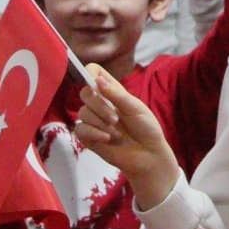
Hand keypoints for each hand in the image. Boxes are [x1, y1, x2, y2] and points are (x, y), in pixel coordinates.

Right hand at [73, 64, 181, 210]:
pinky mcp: (88, 137)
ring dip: (100, 122)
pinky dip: (94, 133)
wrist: (148, 155)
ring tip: (117, 133)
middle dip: (98, 105)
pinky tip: (107, 138)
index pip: (93, 73)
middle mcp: (100, 103)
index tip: (95, 84)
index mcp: (113, 91)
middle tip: (115, 119)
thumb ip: (116, 94)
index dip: (89, 73)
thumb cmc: (146, 128)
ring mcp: (93, 120)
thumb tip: (97, 80)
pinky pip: (80, 129)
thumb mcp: (135, 108)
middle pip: (84, 93)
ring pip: (82, 112)